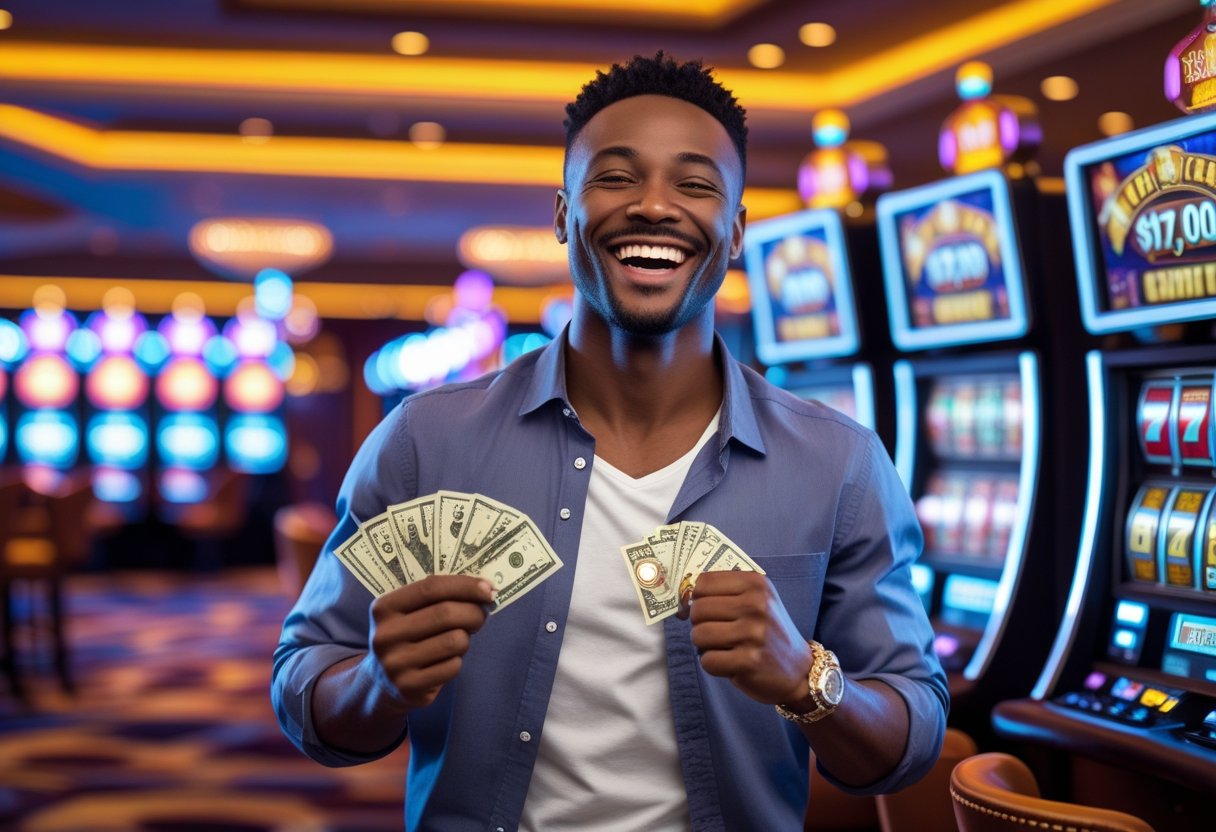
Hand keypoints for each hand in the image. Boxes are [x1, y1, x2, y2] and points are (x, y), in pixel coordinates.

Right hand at [369, 575, 494, 709]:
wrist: (383, 682)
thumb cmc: (408, 637)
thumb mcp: (410, 613)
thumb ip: (439, 599)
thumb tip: (484, 590)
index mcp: (384, 608)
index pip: (431, 588)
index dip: (465, 586)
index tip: (488, 589)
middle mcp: (385, 635)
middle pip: (445, 614)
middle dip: (474, 612)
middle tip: (482, 615)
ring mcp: (395, 663)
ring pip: (454, 641)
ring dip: (465, 639)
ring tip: (458, 640)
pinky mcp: (409, 687)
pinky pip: (452, 667)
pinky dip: (457, 661)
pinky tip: (446, 661)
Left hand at [680, 571, 811, 705]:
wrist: (799, 671)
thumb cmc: (768, 632)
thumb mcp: (757, 601)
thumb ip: (723, 593)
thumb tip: (682, 598)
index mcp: (756, 583)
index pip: (703, 582)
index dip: (698, 598)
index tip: (706, 610)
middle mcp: (756, 605)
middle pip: (698, 609)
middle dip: (699, 624)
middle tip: (717, 633)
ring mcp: (753, 633)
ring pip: (698, 635)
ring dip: (704, 646)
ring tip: (724, 648)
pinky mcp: (749, 661)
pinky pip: (707, 661)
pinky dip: (713, 665)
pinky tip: (730, 663)